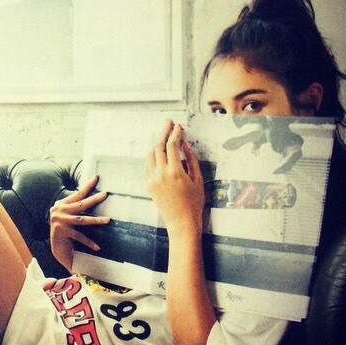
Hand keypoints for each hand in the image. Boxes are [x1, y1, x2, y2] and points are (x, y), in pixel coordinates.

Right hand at [50, 175, 109, 272]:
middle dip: (94, 199)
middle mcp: (59, 211)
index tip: (96, 177)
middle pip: (81, 204)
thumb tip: (93, 198)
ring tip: (108, 220)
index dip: (88, 186)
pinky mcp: (62, 232)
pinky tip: (97, 247)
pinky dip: (89, 242)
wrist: (56, 248)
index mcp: (61, 204)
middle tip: (105, 194)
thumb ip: (75, 207)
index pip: (78, 194)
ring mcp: (59, 221)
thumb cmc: (66, 231)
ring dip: (96, 220)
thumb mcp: (69, 216)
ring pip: (82, 220)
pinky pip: (79, 236)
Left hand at [146, 119, 204, 235]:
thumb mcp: (197, 179)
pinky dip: (152, 154)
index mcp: (175, 172)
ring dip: (156, 142)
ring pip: (150, 154)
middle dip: (163, 131)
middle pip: (158, 145)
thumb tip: (185, 144)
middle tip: (168, 122)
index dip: (176, 133)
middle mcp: (160, 174)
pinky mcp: (148, 185)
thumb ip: (191, 159)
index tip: (179, 126)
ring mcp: (152, 179)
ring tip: (162, 133)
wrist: (182, 222)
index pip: (172, 145)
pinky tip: (157, 150)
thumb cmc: (194, 202)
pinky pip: (148, 165)